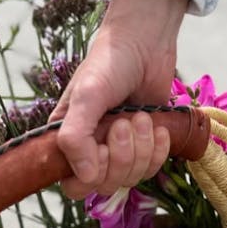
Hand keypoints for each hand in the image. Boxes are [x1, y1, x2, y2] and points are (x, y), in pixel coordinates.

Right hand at [51, 0, 188, 199]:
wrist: (146, 42)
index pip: (73, 184)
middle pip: (105, 185)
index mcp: (68, 139)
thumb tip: (85, 177)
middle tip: (126, 122)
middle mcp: (92, 149)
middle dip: (121, 158)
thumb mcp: (87, 96)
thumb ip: (76, 136)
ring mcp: (119, 150)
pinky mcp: (144, 147)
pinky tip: (157, 127)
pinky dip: (158, 150)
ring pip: (130, 178)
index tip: (102, 147)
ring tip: (142, 117)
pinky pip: (151, 169)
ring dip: (141, 150)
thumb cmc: (109, 63)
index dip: (90, 175)